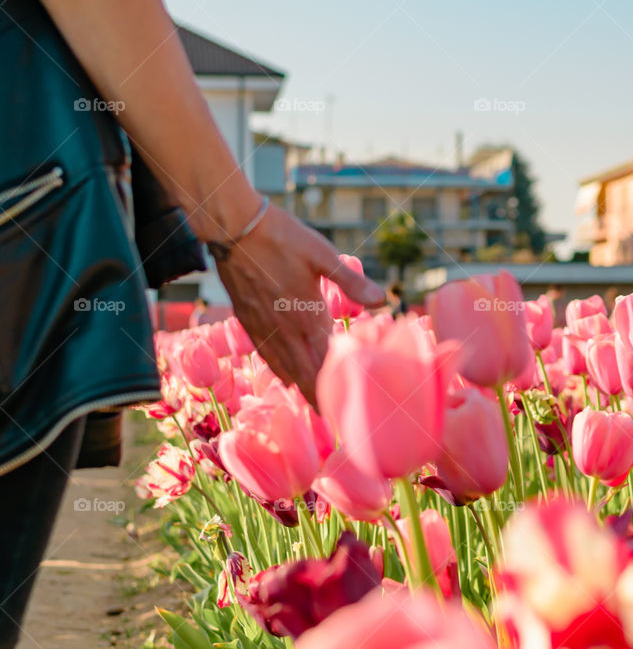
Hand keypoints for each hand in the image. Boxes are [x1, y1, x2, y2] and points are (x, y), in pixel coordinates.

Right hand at [215, 205, 384, 404]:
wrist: (235, 229)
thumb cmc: (282, 237)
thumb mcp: (322, 255)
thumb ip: (351, 282)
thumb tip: (382, 299)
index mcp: (307, 317)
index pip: (324, 363)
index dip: (334, 387)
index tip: (345, 408)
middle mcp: (284, 330)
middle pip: (304, 374)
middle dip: (317, 398)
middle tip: (329, 419)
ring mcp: (263, 327)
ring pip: (283, 368)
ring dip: (298, 387)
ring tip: (310, 405)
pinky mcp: (247, 320)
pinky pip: (265, 354)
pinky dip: (278, 370)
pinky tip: (283, 374)